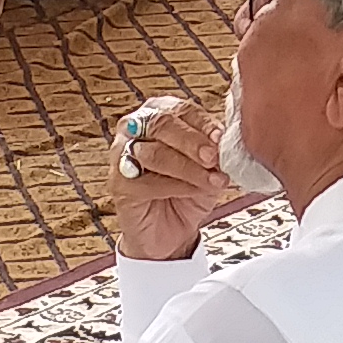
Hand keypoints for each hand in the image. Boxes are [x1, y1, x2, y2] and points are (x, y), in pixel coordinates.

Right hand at [108, 96, 246, 259]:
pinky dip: (176, 186)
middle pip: (161, 124)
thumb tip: (225, 140)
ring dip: (187, 167)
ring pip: (154, 152)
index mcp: (160, 113)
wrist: (170, 232)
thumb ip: (214, 150)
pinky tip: (194, 191)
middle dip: (191, 141)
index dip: (203, 122)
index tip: (221, 137)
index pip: (181, 110)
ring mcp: (122, 154)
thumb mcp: (209, 167)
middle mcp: (135, 127)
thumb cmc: (188, 191)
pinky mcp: (118, 184)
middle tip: (212, 157)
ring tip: (212, 180)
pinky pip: (148, 182)